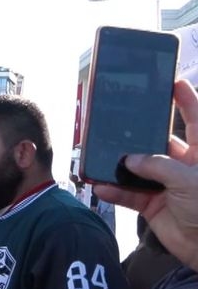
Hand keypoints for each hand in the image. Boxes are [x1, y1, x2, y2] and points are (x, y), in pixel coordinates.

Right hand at [95, 80, 197, 268]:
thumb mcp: (188, 179)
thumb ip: (158, 165)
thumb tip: (131, 159)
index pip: (196, 120)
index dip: (186, 100)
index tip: (173, 82)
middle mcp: (185, 166)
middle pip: (159, 143)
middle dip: (140, 134)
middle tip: (120, 119)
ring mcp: (168, 186)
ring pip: (139, 169)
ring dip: (120, 165)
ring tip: (101, 154)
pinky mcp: (154, 206)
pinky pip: (129, 194)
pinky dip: (114, 191)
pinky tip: (100, 185)